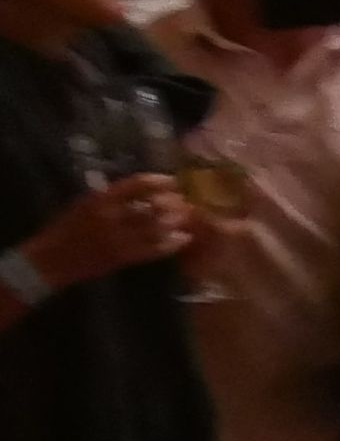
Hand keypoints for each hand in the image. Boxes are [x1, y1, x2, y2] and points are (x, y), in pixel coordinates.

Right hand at [23, 174, 190, 289]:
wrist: (51, 259)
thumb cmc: (67, 228)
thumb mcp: (85, 203)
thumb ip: (113, 196)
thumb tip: (144, 189)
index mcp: (100, 199)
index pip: (137, 184)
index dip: (159, 181)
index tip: (173, 181)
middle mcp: (111, 216)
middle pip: (152, 206)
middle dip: (173, 203)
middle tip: (185, 201)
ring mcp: (118, 238)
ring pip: (157, 227)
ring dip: (176, 222)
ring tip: (186, 218)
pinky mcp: (123, 258)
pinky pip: (154, 249)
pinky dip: (172, 243)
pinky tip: (183, 238)